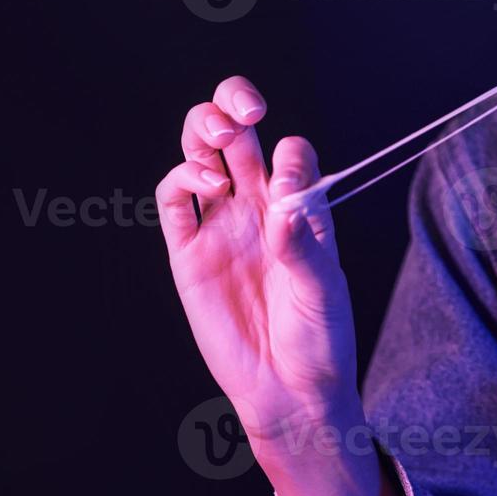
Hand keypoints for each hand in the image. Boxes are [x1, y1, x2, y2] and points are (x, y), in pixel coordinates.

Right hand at [156, 76, 361, 453]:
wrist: (289, 392)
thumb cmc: (319, 338)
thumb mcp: (322, 290)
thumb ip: (302, 247)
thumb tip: (283, 205)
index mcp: (298, 207)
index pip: (289, 152)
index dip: (289, 152)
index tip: (292, 178)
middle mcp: (257, 208)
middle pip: (236, 135)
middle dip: (233, 103)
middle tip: (244, 110)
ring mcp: (221, 226)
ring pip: (200, 155)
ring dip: (203, 129)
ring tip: (219, 133)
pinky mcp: (188, 253)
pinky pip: (174, 203)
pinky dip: (182, 179)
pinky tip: (206, 184)